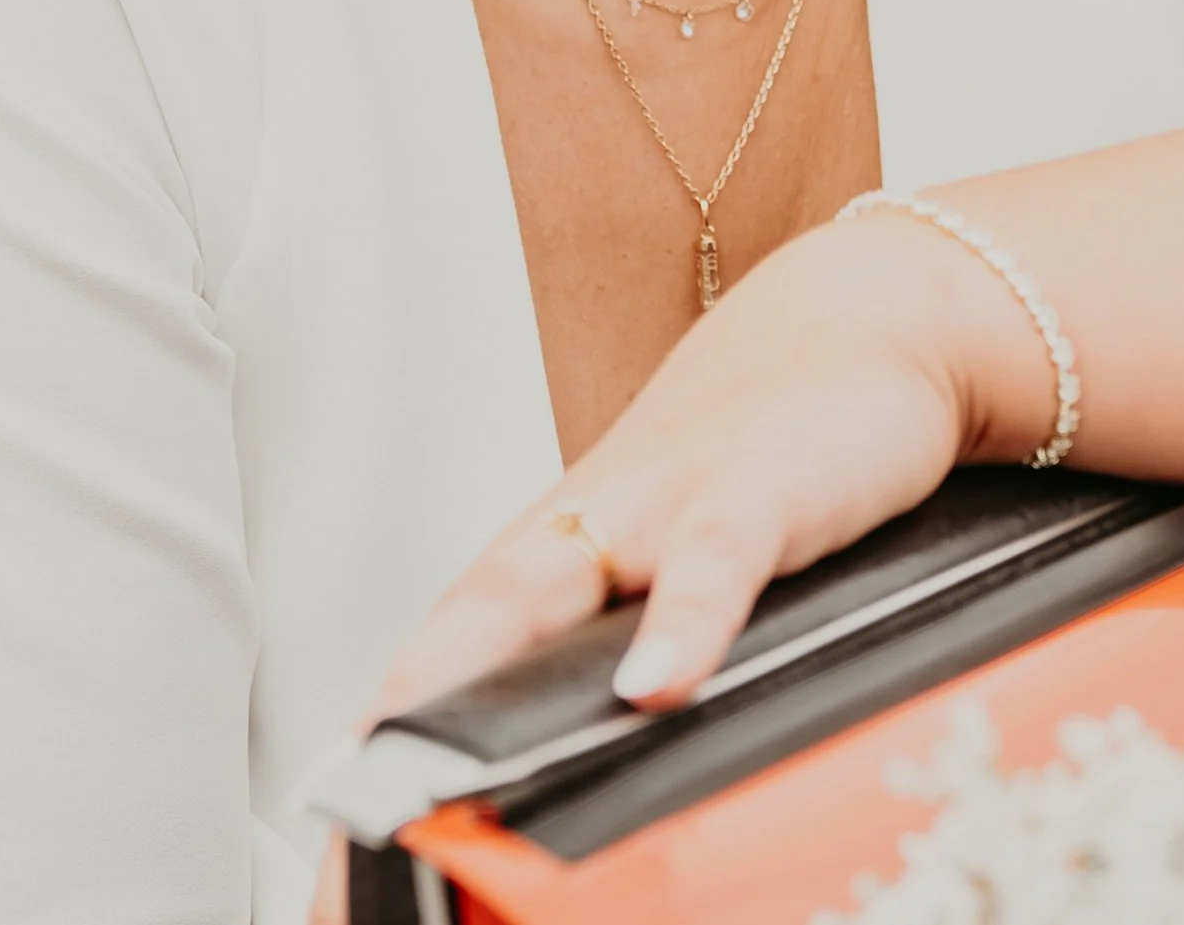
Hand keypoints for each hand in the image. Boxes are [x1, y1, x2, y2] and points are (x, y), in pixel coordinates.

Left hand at [306, 209, 1056, 920]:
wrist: (847, 316)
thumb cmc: (747, 462)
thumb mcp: (673, 586)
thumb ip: (611, 683)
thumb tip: (561, 819)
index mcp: (547, 569)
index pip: (431, 683)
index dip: (371, 782)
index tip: (336, 891)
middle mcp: (580, 536)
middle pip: (456, 638)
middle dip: (393, 747)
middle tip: (353, 851)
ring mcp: (660, 501)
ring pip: (545, 583)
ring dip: (483, 675)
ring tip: (447, 782)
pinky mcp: (756, 483)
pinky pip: (711, 553)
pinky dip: (683, 621)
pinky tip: (661, 686)